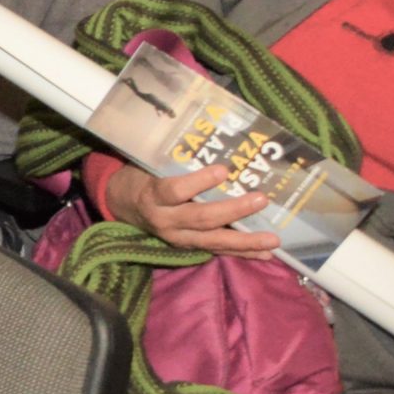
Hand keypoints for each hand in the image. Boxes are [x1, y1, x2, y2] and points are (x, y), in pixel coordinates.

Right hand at [104, 163, 281, 254]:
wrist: (121, 206)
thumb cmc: (138, 177)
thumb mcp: (146, 164)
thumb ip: (172, 159)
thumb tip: (209, 139)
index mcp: (152, 195)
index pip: (176, 190)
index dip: (200, 181)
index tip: (223, 170)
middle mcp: (165, 220)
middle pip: (201, 218)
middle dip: (234, 210)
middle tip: (261, 200)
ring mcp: (176, 238)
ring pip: (213, 240)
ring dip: (245, 241)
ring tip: (273, 240)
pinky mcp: (187, 247)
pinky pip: (216, 251)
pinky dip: (242, 252)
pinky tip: (265, 253)